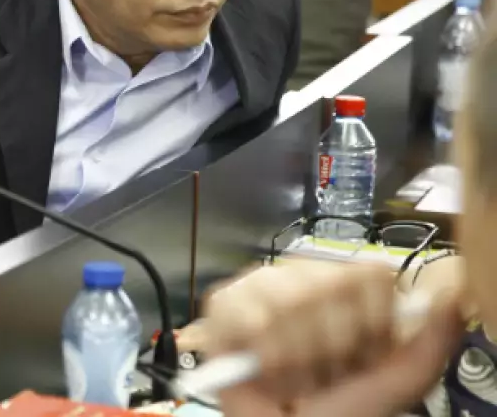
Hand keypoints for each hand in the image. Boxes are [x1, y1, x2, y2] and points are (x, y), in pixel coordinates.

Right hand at [201, 261, 464, 416]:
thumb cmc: (341, 409)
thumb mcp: (399, 380)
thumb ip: (433, 339)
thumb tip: (452, 296)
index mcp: (352, 285)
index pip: (369, 273)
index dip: (370, 324)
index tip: (364, 358)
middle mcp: (307, 273)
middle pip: (329, 285)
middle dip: (331, 349)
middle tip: (324, 374)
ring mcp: (262, 283)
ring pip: (289, 301)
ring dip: (296, 359)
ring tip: (295, 378)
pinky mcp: (223, 302)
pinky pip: (249, 317)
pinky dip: (262, 356)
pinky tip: (265, 371)